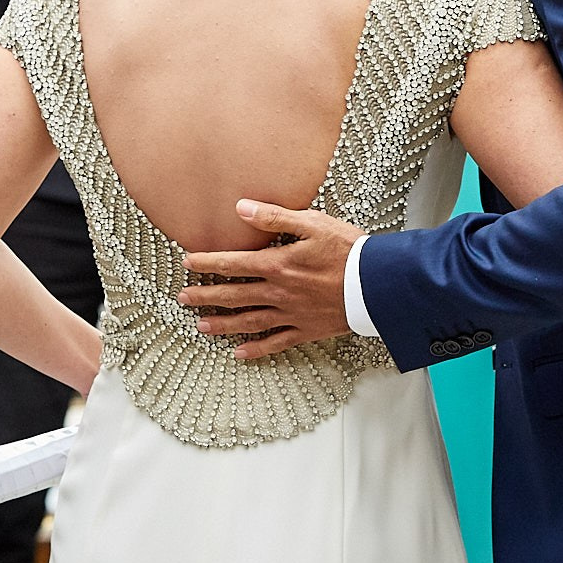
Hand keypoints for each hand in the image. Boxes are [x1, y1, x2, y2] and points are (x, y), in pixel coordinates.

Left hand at [179, 202, 362, 359]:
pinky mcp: (307, 329)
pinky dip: (257, 350)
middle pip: (235, 295)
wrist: (380, 284)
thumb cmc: (350, 250)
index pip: (234, 263)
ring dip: (223, 324)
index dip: (208, 263)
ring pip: (250, 321)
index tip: (187, 264)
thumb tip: (241, 208)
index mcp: (278, 264)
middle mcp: (279, 292)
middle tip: (183, 299)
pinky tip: (239, 353)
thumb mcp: (313, 223)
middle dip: (206, 297)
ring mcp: (292, 314)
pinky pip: (277, 342)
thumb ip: (275, 216)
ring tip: (201, 327)